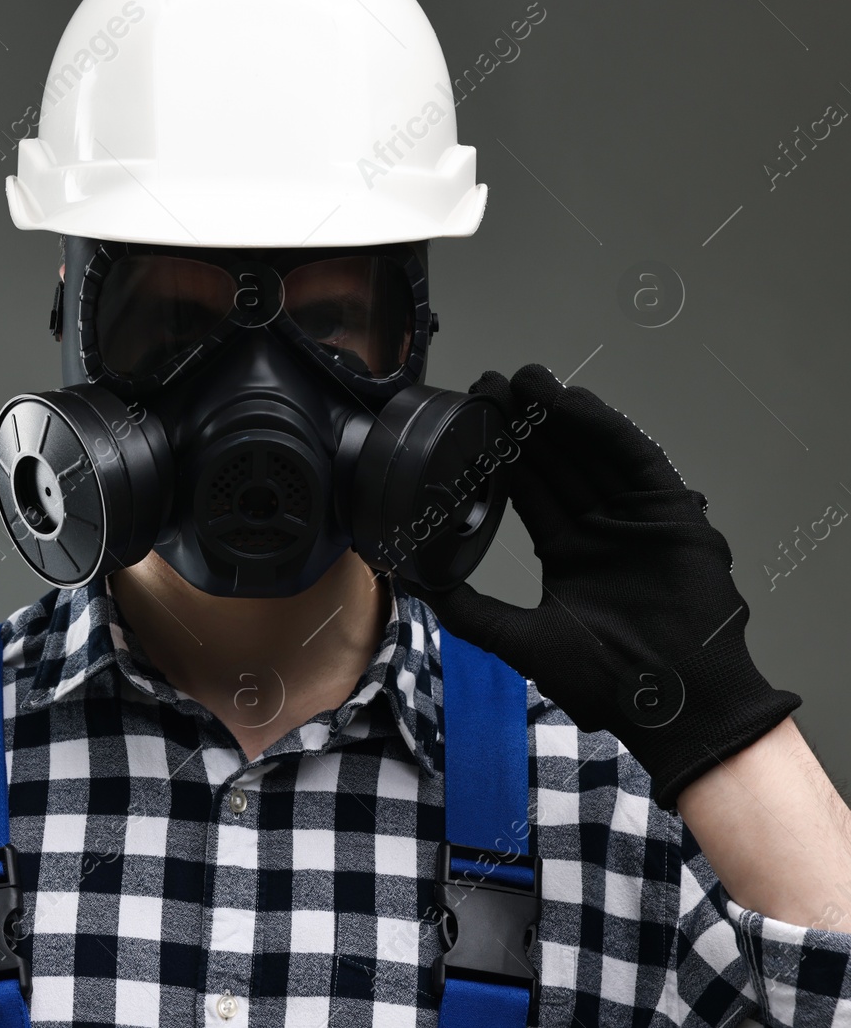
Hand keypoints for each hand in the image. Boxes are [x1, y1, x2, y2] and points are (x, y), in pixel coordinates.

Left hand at [396, 363, 800, 809]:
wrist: (672, 703)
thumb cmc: (606, 682)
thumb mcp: (520, 639)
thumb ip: (468, 609)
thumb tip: (412, 584)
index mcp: (568, 551)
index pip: (528, 489)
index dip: (499, 454)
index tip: (471, 420)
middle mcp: (600, 528)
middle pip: (556, 462)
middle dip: (523, 423)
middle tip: (490, 383)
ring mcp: (635, 516)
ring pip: (590, 452)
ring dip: (558, 414)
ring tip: (523, 379)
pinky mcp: (670, 511)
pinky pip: (633, 459)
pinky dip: (602, 429)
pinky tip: (570, 404)